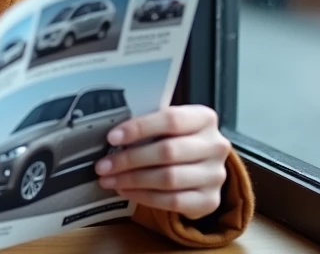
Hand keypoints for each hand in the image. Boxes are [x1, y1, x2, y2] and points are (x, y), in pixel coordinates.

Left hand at [95, 105, 230, 219]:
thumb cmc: (178, 141)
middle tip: (103, 165)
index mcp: (204, 118)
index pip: (171, 119)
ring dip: (132, 180)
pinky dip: (144, 197)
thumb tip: (112, 136)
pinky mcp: (209, 201)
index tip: (112, 137)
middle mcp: (215, 146)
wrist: (204, 168)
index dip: (139, 128)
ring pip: (168, 178)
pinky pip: (172, 201)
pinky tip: (126, 191)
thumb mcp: (170, 127)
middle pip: (167, 151)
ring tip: (109, 180)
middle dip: (129, 159)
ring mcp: (215, 175)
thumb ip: (150, 126)